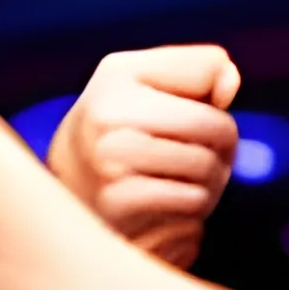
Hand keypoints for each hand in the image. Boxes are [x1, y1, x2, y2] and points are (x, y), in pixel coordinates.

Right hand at [45, 46, 240, 269]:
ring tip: (179, 189)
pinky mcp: (116, 206)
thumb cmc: (120, 138)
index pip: (212, 71)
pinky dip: (190, 218)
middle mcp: (106, 115)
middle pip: (218, 128)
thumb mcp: (146, 88)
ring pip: (208, 172)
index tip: (195, 116)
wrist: (61, 202)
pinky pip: (192, 211)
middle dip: (223, 150)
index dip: (218, 98)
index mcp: (117, 76)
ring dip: (209, 188)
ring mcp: (107, 161)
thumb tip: (227, 88)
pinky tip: (164, 215)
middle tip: (201, 163)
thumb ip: (198, 71)